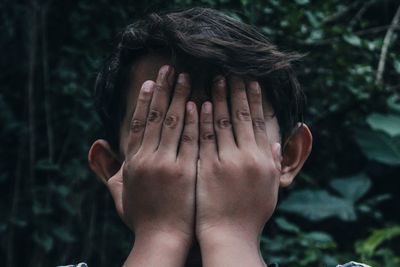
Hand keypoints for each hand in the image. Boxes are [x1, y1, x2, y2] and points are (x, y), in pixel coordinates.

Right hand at [119, 66, 198, 265]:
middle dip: (164, 90)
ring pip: (174, 124)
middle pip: (156, 117)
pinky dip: (195, 122)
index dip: (145, 100)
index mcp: (133, 161)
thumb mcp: (118, 191)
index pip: (139, 123)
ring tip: (188, 77)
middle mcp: (147, 159)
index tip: (152, 80)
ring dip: (181, 98)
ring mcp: (167, 165)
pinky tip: (201, 104)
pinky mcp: (187, 172)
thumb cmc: (141, 216)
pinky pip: (192, 141)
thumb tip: (95, 143)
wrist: (162, 239)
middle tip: (172, 68)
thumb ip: (104, 167)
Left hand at [196, 76, 281, 265]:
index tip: (251, 81)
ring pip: (222, 122)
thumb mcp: (270, 188)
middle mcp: (248, 156)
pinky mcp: (207, 168)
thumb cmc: (251, 214)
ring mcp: (227, 161)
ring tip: (214, 79)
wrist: (229, 234)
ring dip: (218, 98)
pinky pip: (203, 138)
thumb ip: (274, 163)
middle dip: (237, 91)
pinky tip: (197, 103)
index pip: (260, 121)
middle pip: (242, 116)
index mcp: (265, 160)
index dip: (255, 99)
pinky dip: (201, 119)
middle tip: (231, 70)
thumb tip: (277, 142)